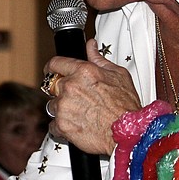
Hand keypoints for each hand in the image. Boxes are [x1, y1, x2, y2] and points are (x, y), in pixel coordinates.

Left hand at [44, 39, 142, 154]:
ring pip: (52, 106)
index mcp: (83, 71)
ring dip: (62, 109)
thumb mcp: (118, 75)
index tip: (51, 71)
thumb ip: (99, 59)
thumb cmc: (126, 107)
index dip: (52, 67)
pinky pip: (53, 125)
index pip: (55, 63)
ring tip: (80, 114)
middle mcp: (70, 87)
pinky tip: (76, 125)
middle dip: (60, 91)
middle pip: (52, 85)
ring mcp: (64, 106)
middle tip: (75, 98)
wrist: (127, 133)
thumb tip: (91, 46)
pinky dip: (62, 126)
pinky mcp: (61, 125)